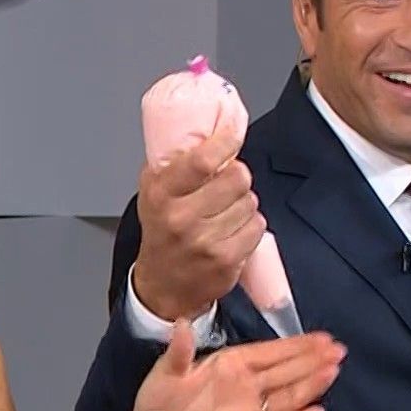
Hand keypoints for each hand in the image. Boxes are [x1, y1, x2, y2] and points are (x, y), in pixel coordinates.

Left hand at [120, 322, 343, 410]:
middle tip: (338, 351)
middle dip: (312, 361)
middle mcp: (246, 385)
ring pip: (287, 397)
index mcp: (231, 364)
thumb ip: (179, 350)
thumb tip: (182, 322)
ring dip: (310, 386)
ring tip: (332, 371)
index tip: (322, 337)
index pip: (270, 352)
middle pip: (286, 372)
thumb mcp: (167, 371)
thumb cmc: (158, 401)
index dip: (295, 345)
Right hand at [132, 118, 261, 321]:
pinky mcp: (227, 260)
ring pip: (250, 202)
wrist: (163, 285)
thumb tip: (210, 125)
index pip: (202, 160)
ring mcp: (205, 241)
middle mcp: (180, 218)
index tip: (232, 135)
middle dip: (238, 176)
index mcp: (161, 195)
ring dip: (244, 203)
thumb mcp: (153, 191)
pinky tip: (233, 232)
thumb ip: (174, 160)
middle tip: (227, 184)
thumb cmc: (161, 233)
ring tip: (225, 213)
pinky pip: (257, 226)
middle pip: (237, 178)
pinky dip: (251, 226)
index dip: (226, 141)